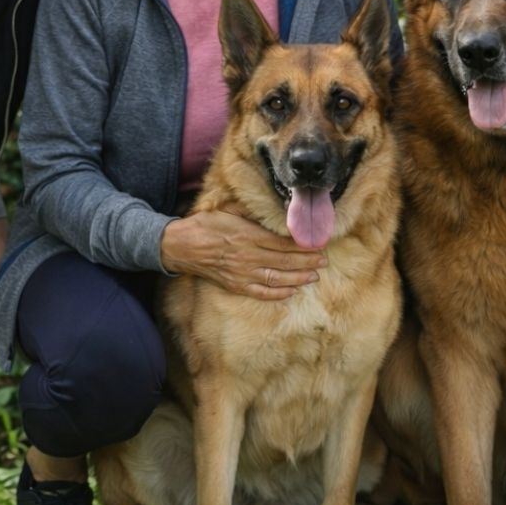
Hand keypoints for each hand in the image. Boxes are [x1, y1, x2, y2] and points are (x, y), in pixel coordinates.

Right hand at [160, 211, 324, 299]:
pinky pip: (261, 293)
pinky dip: (278, 294)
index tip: (317, 244)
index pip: (281, 243)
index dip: (302, 245)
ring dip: (298, 278)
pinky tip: (292, 291)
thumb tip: (276, 210)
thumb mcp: (228, 210)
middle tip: (324, 261)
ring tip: (314, 276)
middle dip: (307, 261)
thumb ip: (252, 212)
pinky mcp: (235, 285)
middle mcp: (247, 256)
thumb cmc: (206, 225)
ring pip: (277, 278)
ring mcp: (241, 273)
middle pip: (284, 261)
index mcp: (247, 235)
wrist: (182, 247)